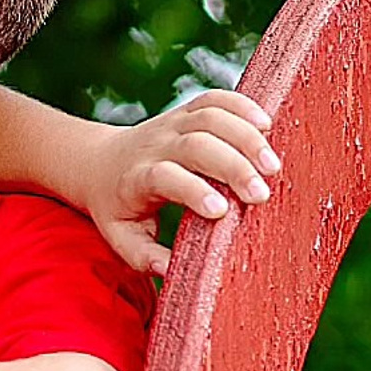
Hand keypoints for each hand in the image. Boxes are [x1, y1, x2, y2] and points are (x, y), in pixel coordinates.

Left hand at [87, 90, 277, 277]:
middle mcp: (153, 146)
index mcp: (135, 179)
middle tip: (260, 194)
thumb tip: (173, 272)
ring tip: (272, 167)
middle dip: (232, 167)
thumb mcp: (121, 237)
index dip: (193, 190)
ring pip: (210, 118)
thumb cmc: (117, 208)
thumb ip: (145, 256)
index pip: (164, 177)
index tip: (221, 211)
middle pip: (195, 145)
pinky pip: (215, 98)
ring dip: (245, 137)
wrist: (97, 163)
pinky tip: (267, 125)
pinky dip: (243, 105)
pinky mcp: (185, 112)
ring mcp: (170, 124)